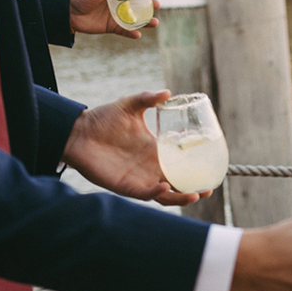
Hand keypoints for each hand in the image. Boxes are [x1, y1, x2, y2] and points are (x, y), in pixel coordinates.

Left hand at [62, 91, 205, 206]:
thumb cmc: (102, 119)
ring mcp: (140, 179)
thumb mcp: (130, 105)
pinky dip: (157, 193)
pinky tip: (166, 188)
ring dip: (181, 197)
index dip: (196, 169)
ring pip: (166, 195)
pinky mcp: (127, 187)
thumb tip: (168, 93)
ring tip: (196, 194)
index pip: (180, 164)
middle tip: (209, 188)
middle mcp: (150, 169)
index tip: (213, 167)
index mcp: (155, 152)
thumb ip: (148, 98)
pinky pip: (146, 195)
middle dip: (195, 189)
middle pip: (178, 185)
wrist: (78, 132)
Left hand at [69, 0, 159, 37]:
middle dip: (149, 5)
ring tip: (155, 23)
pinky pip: (124, 31)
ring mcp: (116, 16)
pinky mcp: (112, 27)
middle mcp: (118, 4)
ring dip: (145, 22)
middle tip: (157, 6)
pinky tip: (138, 35)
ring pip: (134, 19)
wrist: (69, 13)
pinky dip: (131, 33)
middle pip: (137, 4)